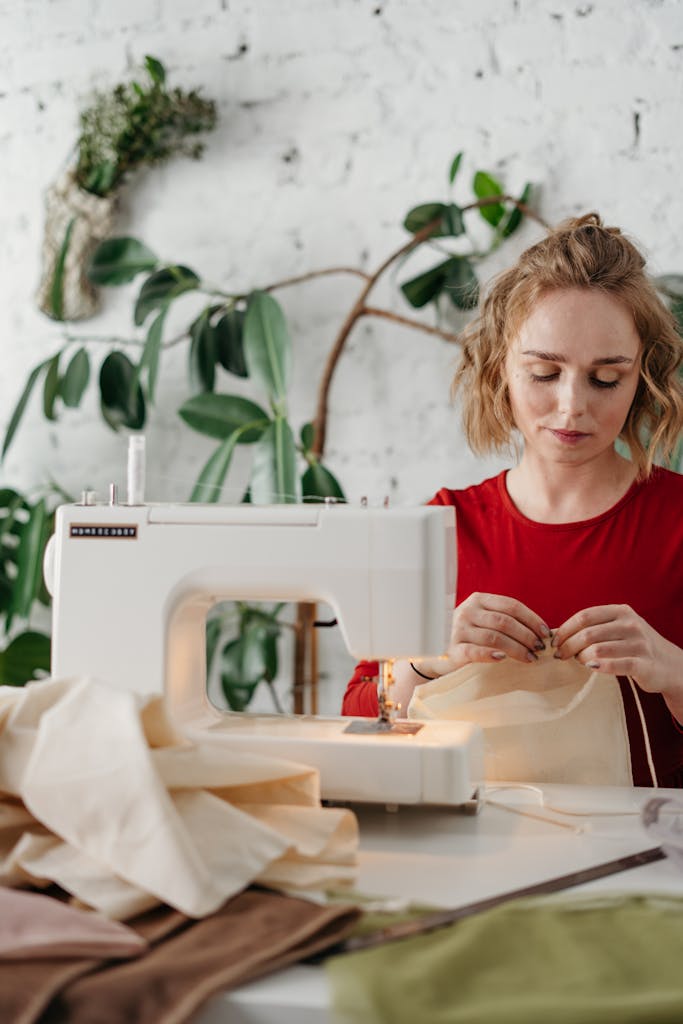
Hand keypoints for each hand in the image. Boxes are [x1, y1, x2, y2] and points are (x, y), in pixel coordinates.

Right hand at [413, 592, 549, 677]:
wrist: (434, 652)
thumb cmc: (467, 636)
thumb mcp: (482, 620)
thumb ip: (504, 620)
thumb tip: (541, 632)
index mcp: (478, 600)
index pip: (511, 606)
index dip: (531, 619)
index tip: (546, 633)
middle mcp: (467, 611)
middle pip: (505, 621)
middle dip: (527, 636)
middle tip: (541, 648)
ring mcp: (458, 629)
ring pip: (494, 637)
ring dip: (517, 649)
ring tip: (531, 658)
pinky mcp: (452, 649)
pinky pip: (475, 651)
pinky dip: (491, 655)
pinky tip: (503, 660)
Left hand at [552, 605, 682, 710]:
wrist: (670, 666)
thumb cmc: (635, 646)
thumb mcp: (619, 628)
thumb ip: (595, 627)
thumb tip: (558, 634)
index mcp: (621, 612)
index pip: (585, 616)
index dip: (565, 629)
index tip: (554, 641)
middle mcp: (631, 624)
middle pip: (587, 633)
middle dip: (568, 645)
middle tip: (560, 655)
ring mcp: (639, 644)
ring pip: (597, 650)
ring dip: (581, 658)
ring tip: (578, 662)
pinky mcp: (644, 664)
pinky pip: (614, 665)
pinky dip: (598, 667)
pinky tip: (591, 668)